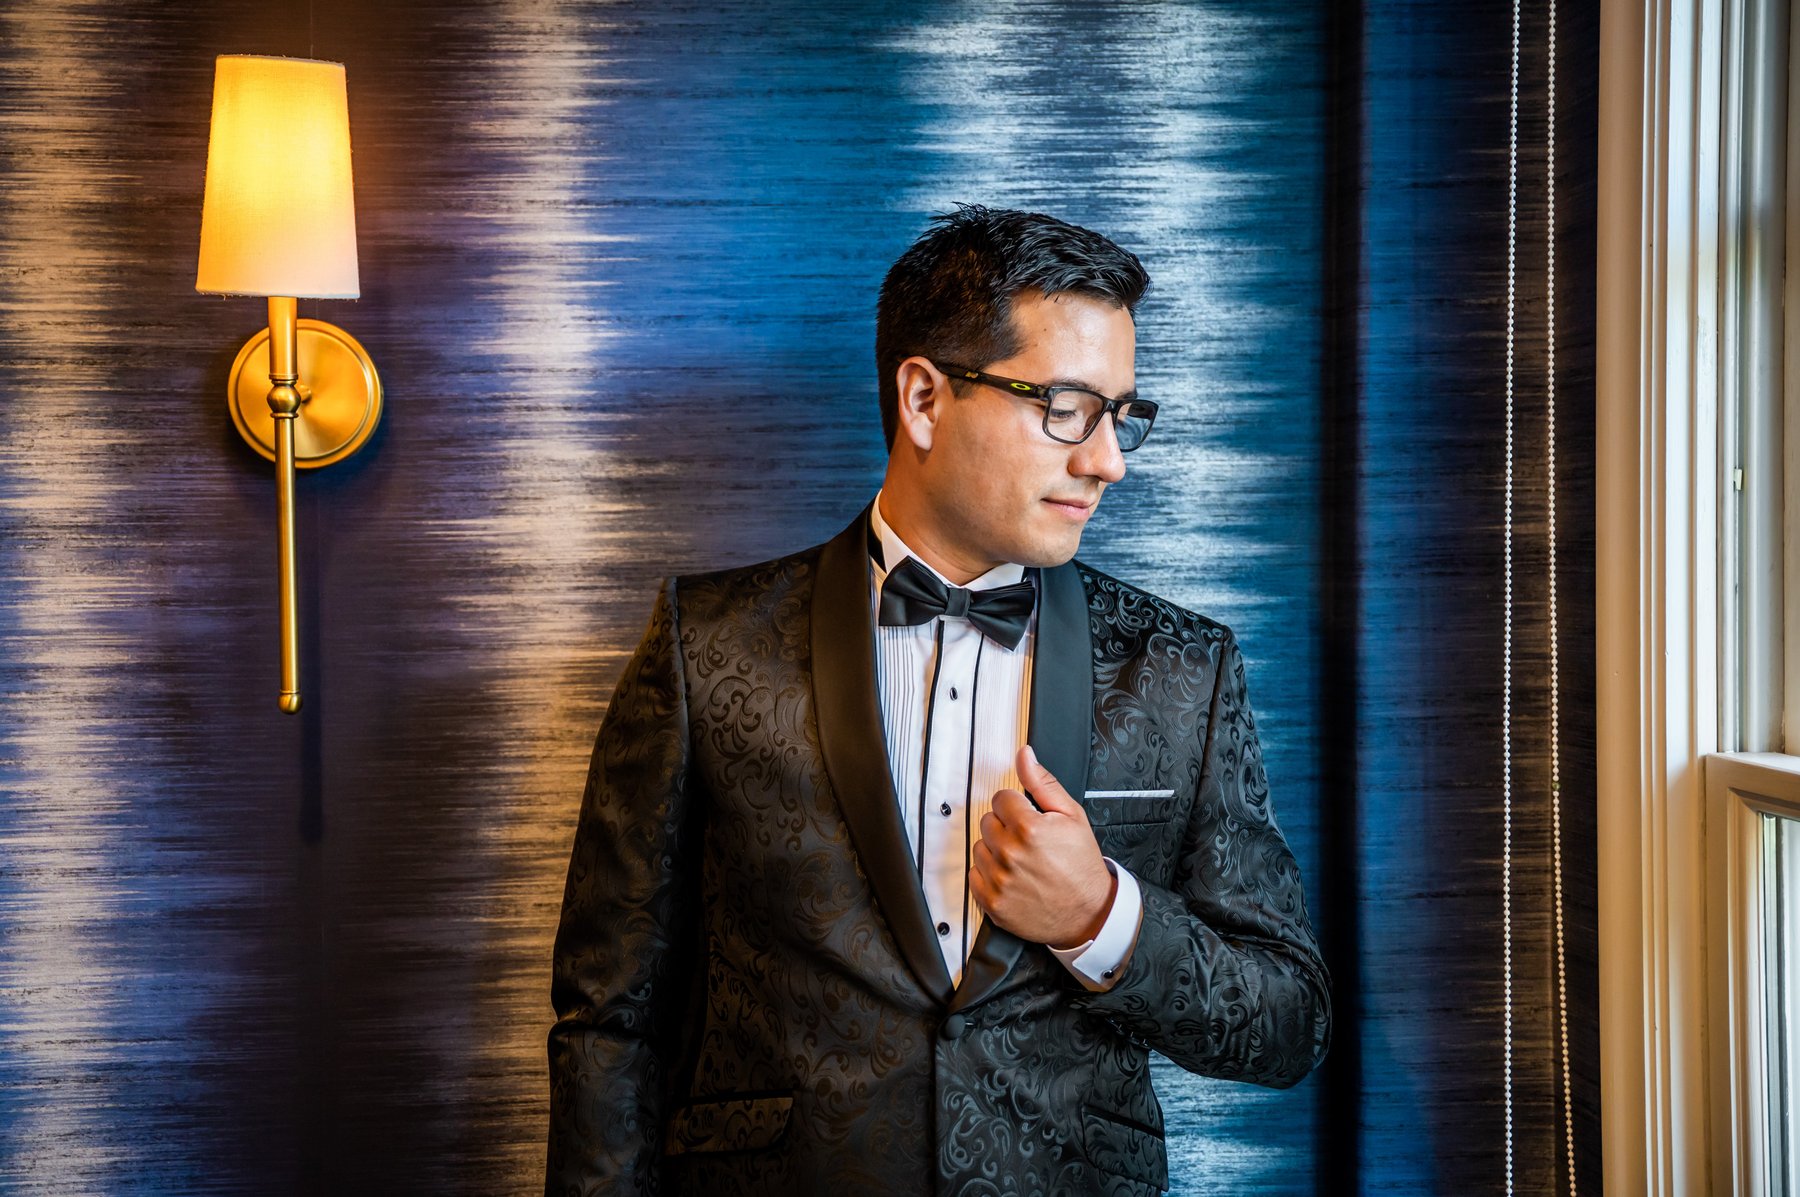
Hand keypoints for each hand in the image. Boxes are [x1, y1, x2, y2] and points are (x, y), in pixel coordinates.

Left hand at [970, 743, 1116, 948]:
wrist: (1088, 913)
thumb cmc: (1081, 865)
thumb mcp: (1072, 816)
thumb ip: (1043, 783)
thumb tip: (1024, 756)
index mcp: (1029, 829)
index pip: (1001, 798)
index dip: (1017, 807)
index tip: (1029, 819)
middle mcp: (1010, 854)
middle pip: (988, 821)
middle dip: (1006, 827)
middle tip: (1029, 841)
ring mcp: (999, 880)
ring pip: (980, 847)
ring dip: (996, 850)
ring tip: (1022, 860)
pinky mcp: (992, 901)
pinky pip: (974, 874)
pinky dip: (989, 874)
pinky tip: (1012, 876)